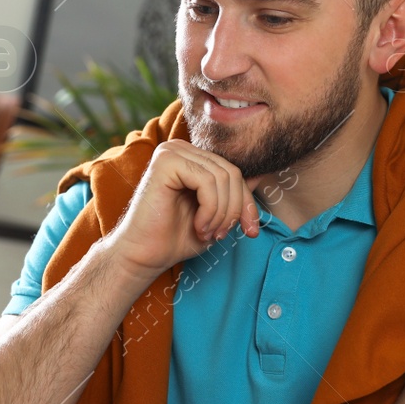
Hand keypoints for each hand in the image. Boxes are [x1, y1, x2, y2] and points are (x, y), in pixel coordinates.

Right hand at [104, 140, 267, 278]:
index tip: (250, 232)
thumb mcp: (216, 215)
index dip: (247, 203)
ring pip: (222, 177)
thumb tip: (260, 175)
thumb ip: (234, 194)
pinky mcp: (165, 161)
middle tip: (222, 235)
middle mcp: (180, 149)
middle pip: (232, 172)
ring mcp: (172, 152)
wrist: (144, 255)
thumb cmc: (175, 237)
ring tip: (208, 233)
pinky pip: (207, 181)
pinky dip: (210, 210)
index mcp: (191, 158)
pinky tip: (198, 226)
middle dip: (235, 209)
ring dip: (221, 213)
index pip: (234, 172)